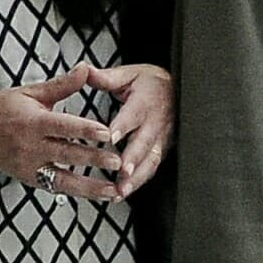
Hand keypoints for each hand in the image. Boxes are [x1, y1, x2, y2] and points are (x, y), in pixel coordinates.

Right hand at [0, 66, 129, 200]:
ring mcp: (31, 166)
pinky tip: (100, 195)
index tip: (106, 132)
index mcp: (32, 122)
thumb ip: (62, 85)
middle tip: (118, 160)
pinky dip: (80, 193)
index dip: (84, 129)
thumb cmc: (7, 109)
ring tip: (114, 190)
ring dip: (90, 186)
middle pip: (66, 153)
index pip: (62, 126)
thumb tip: (85, 68)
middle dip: (93, 159)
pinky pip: (58, 188)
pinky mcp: (31, 179)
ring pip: (64, 179)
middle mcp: (31, 146)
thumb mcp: (32, 93)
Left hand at [95, 65, 175, 198]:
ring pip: (151, 160)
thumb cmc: (149, 83)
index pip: (133, 115)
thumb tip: (84, 70)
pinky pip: (153, 167)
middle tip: (121, 173)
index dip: (123, 126)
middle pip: (144, 143)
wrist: (177, 89)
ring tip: (121, 191)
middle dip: (133, 159)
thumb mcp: (129, 74)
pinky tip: (124, 192)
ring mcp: (162, 138)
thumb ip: (106, 77)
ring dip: (137, 177)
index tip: (110, 137)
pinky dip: (140, 182)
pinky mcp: (163, 149)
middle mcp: (156, 122)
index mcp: (145, 101)